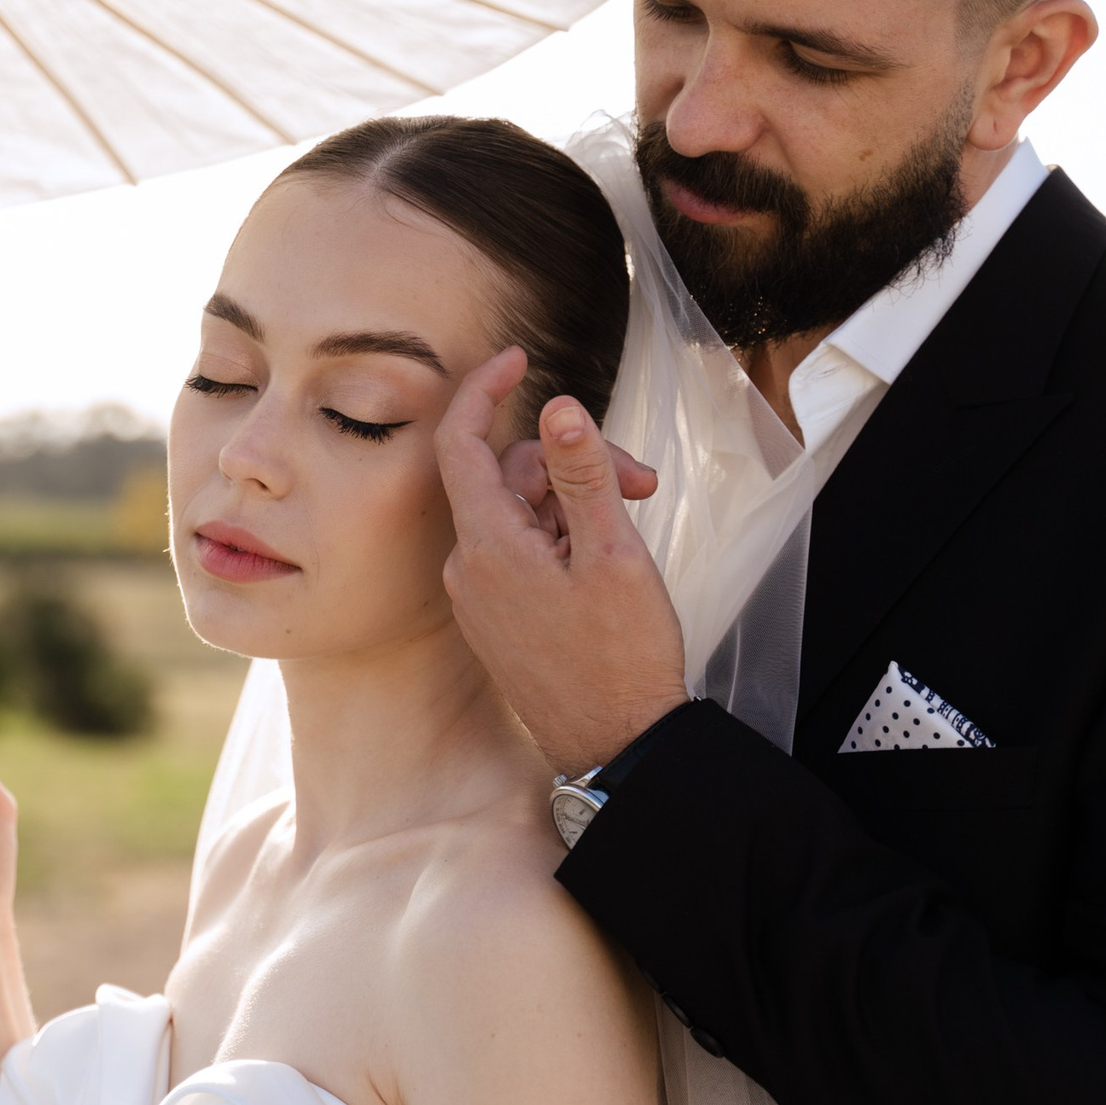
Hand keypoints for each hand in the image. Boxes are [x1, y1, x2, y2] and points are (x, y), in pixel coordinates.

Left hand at [438, 348, 687, 777]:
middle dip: (571, 462)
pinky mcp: (497, 618)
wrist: (616, 746)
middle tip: (644, 481)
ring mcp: (480, 596)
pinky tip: (604, 557)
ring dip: (574, 502)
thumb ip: (583, 474)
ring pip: (519, 513)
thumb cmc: (620, 657)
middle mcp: (469, 568)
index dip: (484, 390)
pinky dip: (559, 536)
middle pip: (508, 476)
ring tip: (635, 524)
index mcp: (488, 545)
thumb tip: (557, 406)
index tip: (517, 358)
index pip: (461, 442)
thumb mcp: (613, 553)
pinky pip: (519, 551)